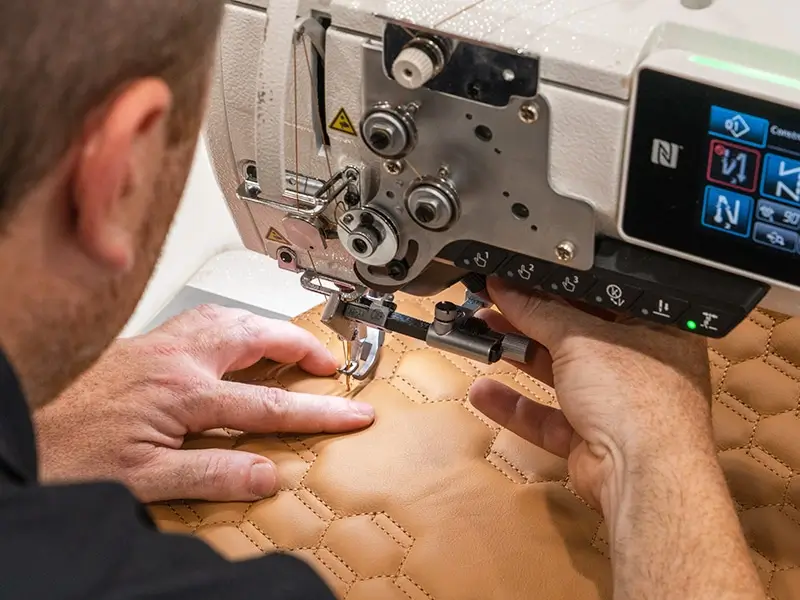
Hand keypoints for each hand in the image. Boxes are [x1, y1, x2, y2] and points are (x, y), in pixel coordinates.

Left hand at [34, 305, 373, 502]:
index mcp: (184, 393)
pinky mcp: (144, 344)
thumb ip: (210, 474)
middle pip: (256, 337)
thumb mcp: (144, 481)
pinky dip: (231, 322)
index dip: (319, 411)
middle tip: (329, 362)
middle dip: (300, 347)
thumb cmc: (71, 452)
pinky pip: (202, 318)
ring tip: (289, 342)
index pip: (269, 404)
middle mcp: (177, 358)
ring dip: (266, 327)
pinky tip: (230, 336)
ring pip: (228, 317)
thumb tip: (266, 474)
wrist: (25, 426)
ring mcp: (159, 345)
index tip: (353, 413)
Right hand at [469, 279, 712, 510]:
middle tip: (493, 302)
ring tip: (481, 336)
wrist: (642, 475)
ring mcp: (615, 403)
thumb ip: (538, 311)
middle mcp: (638, 364)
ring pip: (558, 373)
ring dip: (519, 356)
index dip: (557, 287)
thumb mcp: (579, 338)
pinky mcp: (591, 437)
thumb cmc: (637, 398)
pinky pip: (548, 415)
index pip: (599, 298)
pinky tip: (485, 392)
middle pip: (574, 334)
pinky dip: (517, 404)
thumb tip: (508, 287)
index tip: (522, 278)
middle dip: (530, 320)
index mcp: (653, 329)